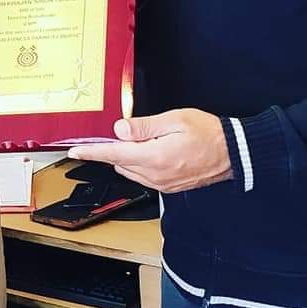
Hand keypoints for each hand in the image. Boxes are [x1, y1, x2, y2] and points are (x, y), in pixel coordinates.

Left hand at [67, 109, 231, 192]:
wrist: (232, 154)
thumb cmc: (208, 133)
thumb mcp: (174, 120)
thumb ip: (144, 126)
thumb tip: (120, 129)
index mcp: (154, 157)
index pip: (114, 154)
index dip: (91, 152)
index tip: (74, 151)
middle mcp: (155, 175)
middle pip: (120, 162)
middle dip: (113, 149)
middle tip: (119, 131)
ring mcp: (162, 184)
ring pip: (130, 170)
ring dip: (127, 156)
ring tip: (141, 139)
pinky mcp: (168, 187)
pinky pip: (144, 176)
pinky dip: (139, 164)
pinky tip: (150, 150)